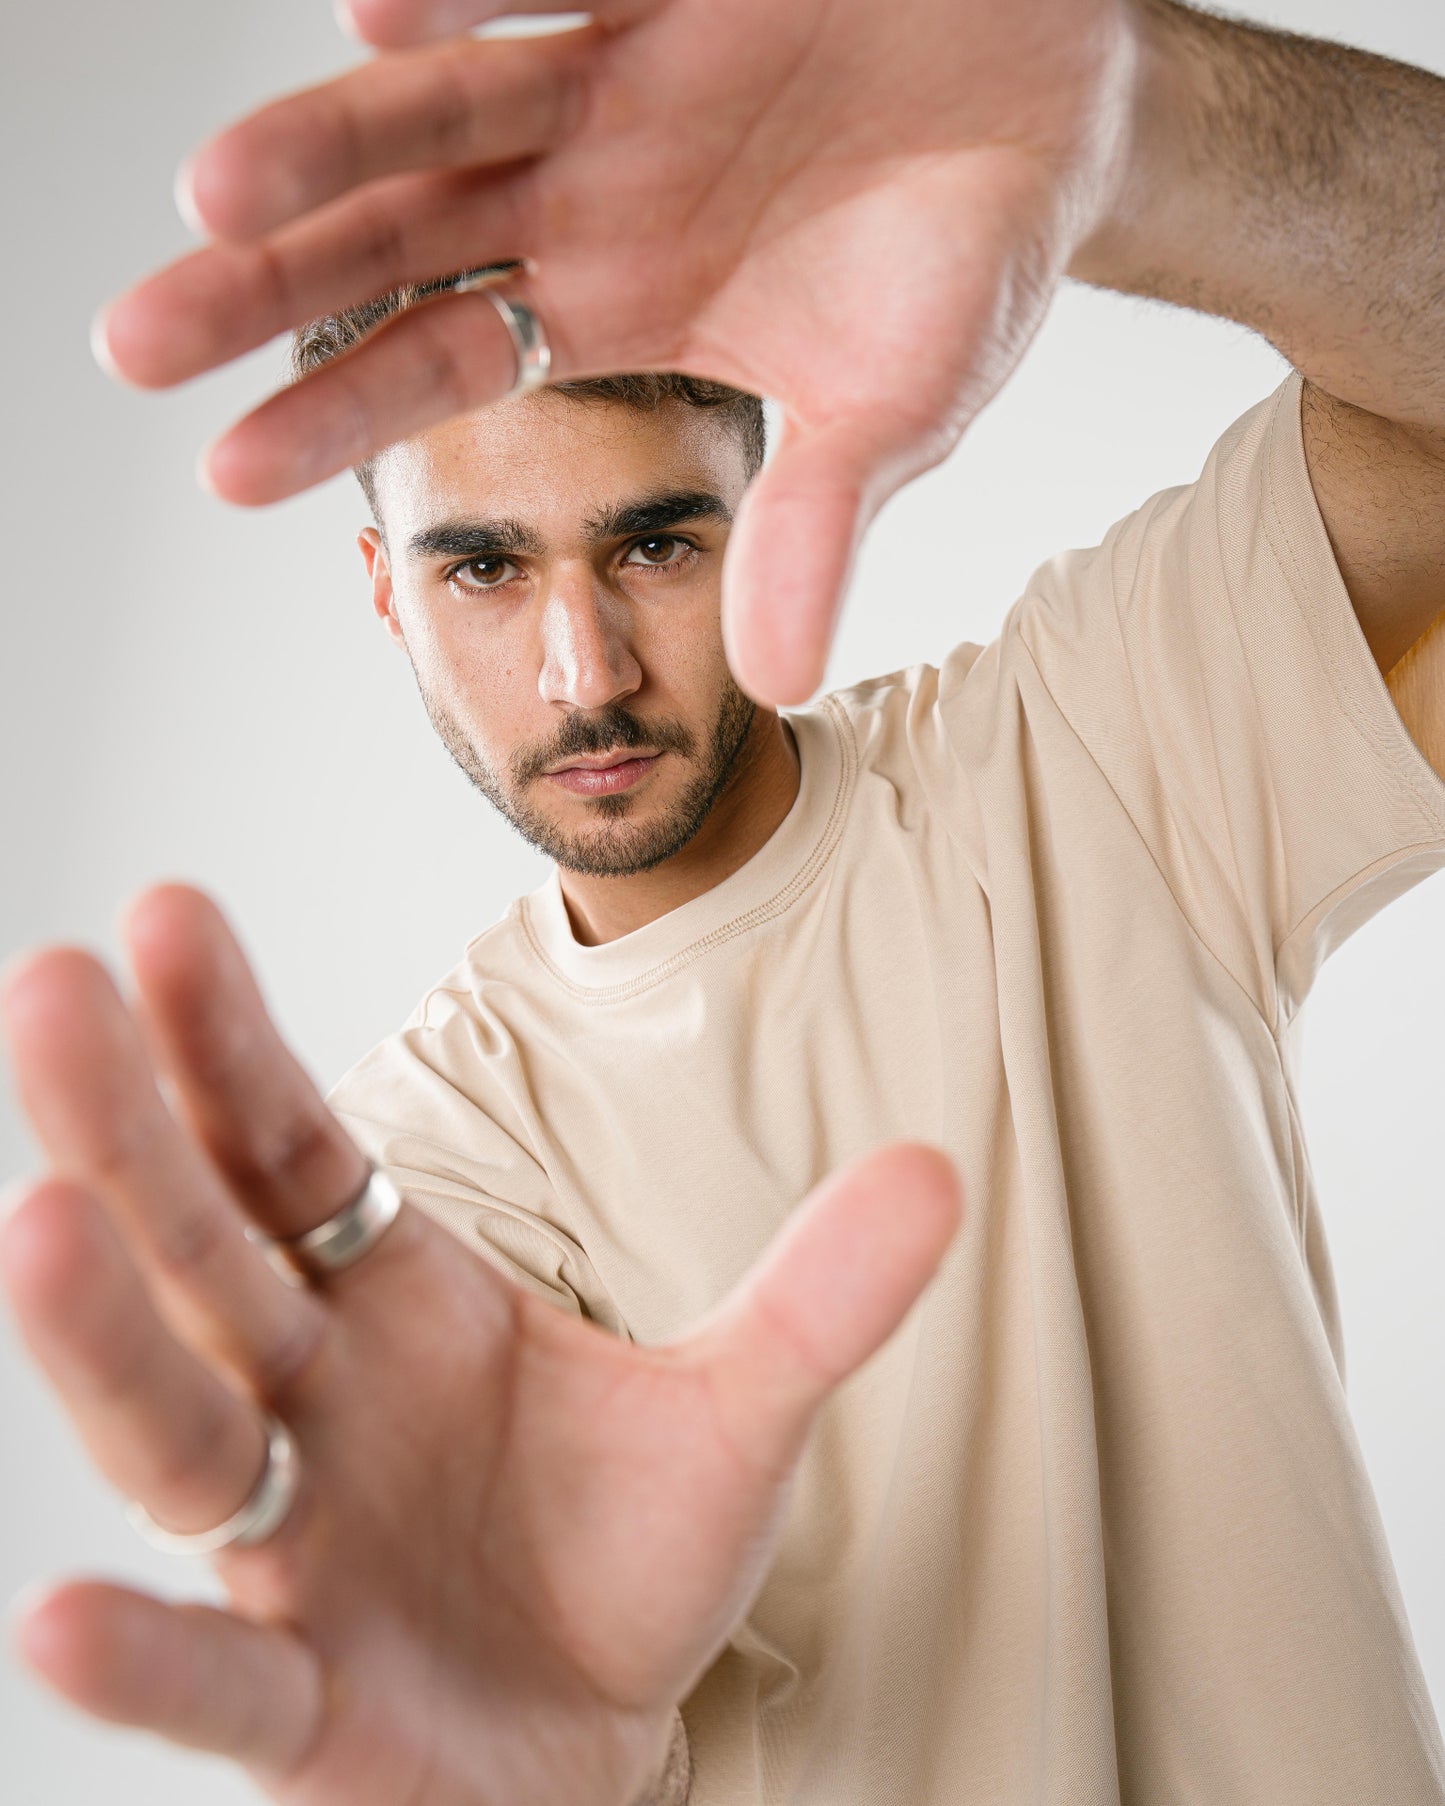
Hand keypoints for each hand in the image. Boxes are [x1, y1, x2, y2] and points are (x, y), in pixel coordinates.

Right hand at [1, 884, 960, 1805]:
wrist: (599, 1736)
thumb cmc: (621, 1553)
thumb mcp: (735, 1410)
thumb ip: (818, 1297)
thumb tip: (941, 1172)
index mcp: (391, 1299)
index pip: (292, 1148)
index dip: (233, 1040)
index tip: (169, 913)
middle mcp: (308, 1400)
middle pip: (201, 1249)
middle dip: (127, 1125)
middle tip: (51, 986)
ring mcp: (290, 1551)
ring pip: (175, 1430)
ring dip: (102, 1336)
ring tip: (41, 1226)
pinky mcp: (302, 1703)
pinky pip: (211, 1676)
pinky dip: (147, 1653)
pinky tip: (66, 1617)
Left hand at [94, 0, 1142, 703]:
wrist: (1064, 108)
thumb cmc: (966, 265)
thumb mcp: (894, 418)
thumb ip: (818, 531)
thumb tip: (776, 686)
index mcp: (618, 303)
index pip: (446, 362)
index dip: (338, 417)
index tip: (227, 475)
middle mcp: (587, 190)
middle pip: (395, 240)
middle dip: (268, 291)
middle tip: (135, 345)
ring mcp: (618, 75)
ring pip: (438, 106)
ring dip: (327, 146)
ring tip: (216, 195)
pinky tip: (372, 13)